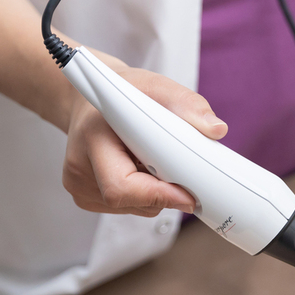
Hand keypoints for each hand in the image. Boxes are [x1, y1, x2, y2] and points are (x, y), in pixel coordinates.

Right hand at [63, 64, 227, 216]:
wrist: (90, 101)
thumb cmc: (122, 92)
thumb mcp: (155, 86)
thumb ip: (187, 104)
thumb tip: (216, 129)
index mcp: (91, 139)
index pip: (120, 186)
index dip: (156, 195)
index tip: (187, 195)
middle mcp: (78, 169)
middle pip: (131, 201)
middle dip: (163, 192)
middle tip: (181, 171)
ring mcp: (78, 186)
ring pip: (133, 208)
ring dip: (155, 193)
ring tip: (153, 161)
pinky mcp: (85, 197)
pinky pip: (127, 208)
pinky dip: (143, 195)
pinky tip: (141, 170)